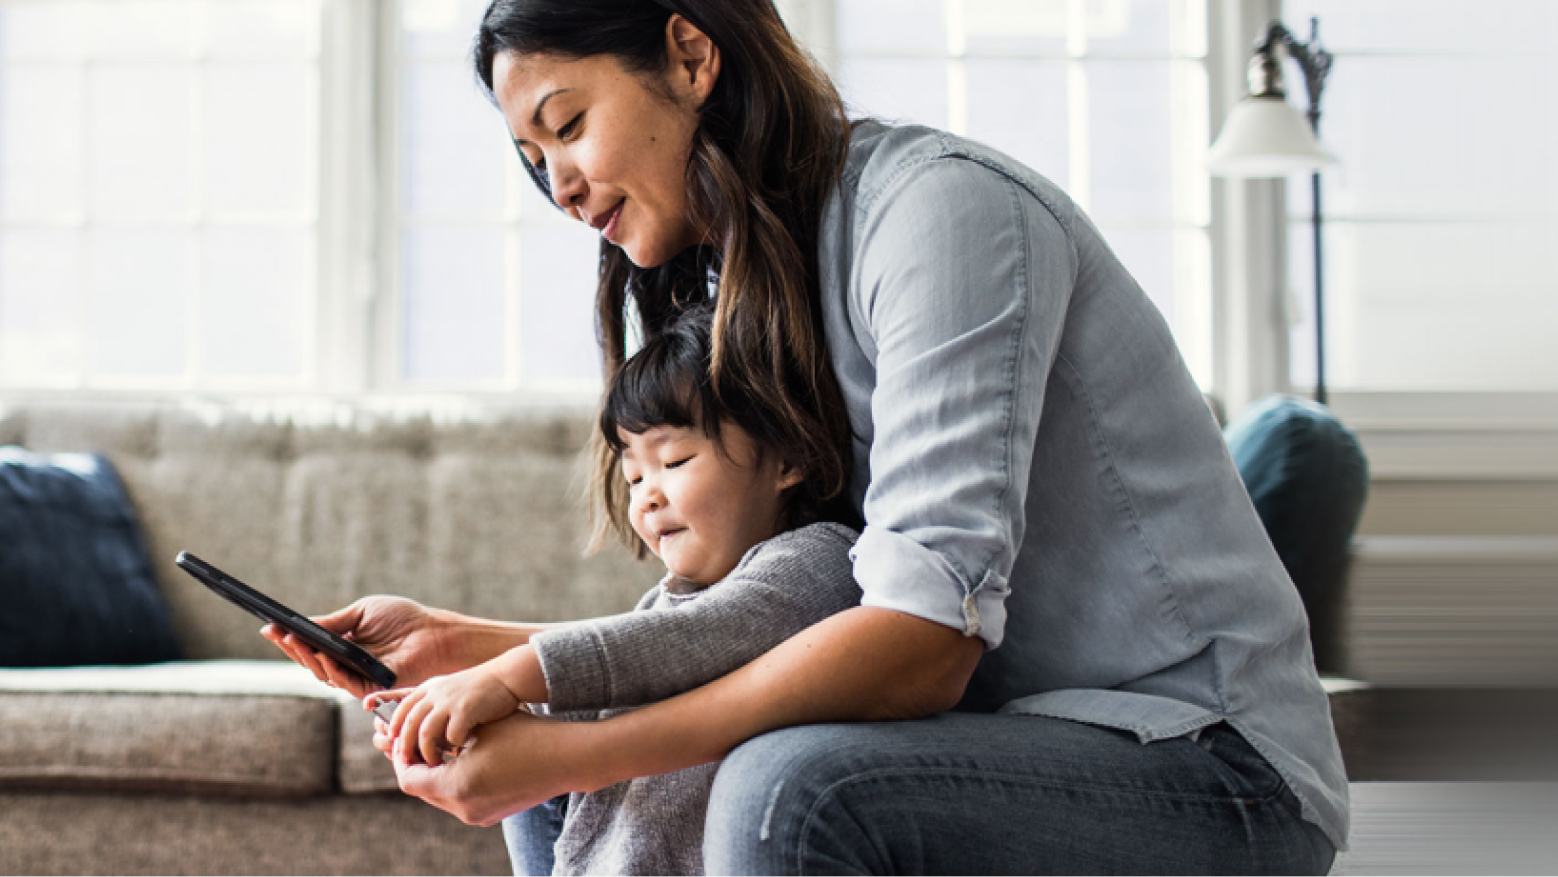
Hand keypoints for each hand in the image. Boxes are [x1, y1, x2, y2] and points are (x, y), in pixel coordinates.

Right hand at [261, 596, 462, 698]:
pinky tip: (324, 654)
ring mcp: (356, 677)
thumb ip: (334, 621)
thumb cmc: (402, 620)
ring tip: (294, 640)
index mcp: (342, 646)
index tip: (269, 627)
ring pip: (323, 673)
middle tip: (277, 633)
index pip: (309, 645)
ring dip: (307, 657)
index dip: (289, 638)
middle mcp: (345, 664)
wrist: (433, 633)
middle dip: (292, 648)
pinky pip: (345, 682)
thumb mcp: (362, 613)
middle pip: (310, 661)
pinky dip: (332, 668)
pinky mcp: (370, 688)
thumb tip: (302, 624)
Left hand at [382, 710, 597, 826]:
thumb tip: (414, 735)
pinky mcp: (490, 814)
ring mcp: (477, 815)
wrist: (566, 758)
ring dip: (434, 775)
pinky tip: (463, 761)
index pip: (408, 778)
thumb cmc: (524, 734)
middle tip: (416, 745)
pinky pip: (458, 800)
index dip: (399, 758)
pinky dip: (452, 782)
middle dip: (416, 767)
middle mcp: (463, 807)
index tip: (400, 741)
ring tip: (440, 751)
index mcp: (456, 786)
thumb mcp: (479, 730)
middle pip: (421, 790)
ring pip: (439, 796)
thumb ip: (443, 737)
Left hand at [383, 663, 523, 766]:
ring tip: (434, 765)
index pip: (402, 708)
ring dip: (427, 752)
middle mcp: (436, 693)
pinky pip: (452, 735)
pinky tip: (462, 751)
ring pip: (426, 733)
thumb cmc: (482, 690)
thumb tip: (420, 731)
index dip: (395, 726)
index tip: (392, 742)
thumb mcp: (451, 691)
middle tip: (408, 763)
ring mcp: (450, 701)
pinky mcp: (466, 709)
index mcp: (430, 688)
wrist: (507, 677)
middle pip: (409, 723)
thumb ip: (435, 705)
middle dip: (406, 746)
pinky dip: (453, 746)